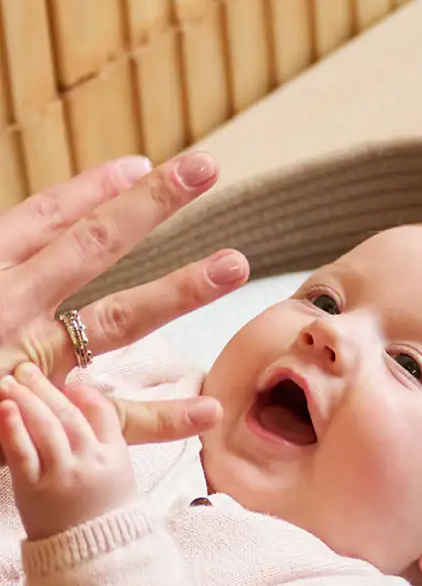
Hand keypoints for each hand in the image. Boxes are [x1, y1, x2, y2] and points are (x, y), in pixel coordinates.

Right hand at [0, 152, 248, 449]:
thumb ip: (5, 255)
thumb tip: (25, 238)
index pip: (38, 217)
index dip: (90, 189)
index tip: (139, 164)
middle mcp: (7, 308)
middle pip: (90, 246)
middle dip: (149, 205)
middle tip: (207, 168)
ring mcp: (30, 364)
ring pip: (115, 318)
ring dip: (177, 287)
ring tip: (234, 264)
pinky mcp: (40, 421)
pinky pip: (110, 419)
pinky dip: (161, 418)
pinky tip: (208, 408)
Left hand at [0, 363, 136, 541]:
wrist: (89, 560)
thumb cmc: (100, 516)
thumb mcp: (118, 476)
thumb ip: (105, 440)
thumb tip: (85, 402)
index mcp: (115, 459)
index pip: (102, 415)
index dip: (85, 395)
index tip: (71, 382)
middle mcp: (91, 465)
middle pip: (70, 417)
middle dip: (48, 390)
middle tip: (28, 369)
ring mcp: (63, 478)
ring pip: (47, 429)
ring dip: (29, 400)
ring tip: (12, 381)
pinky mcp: (35, 491)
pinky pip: (24, 454)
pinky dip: (14, 429)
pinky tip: (6, 409)